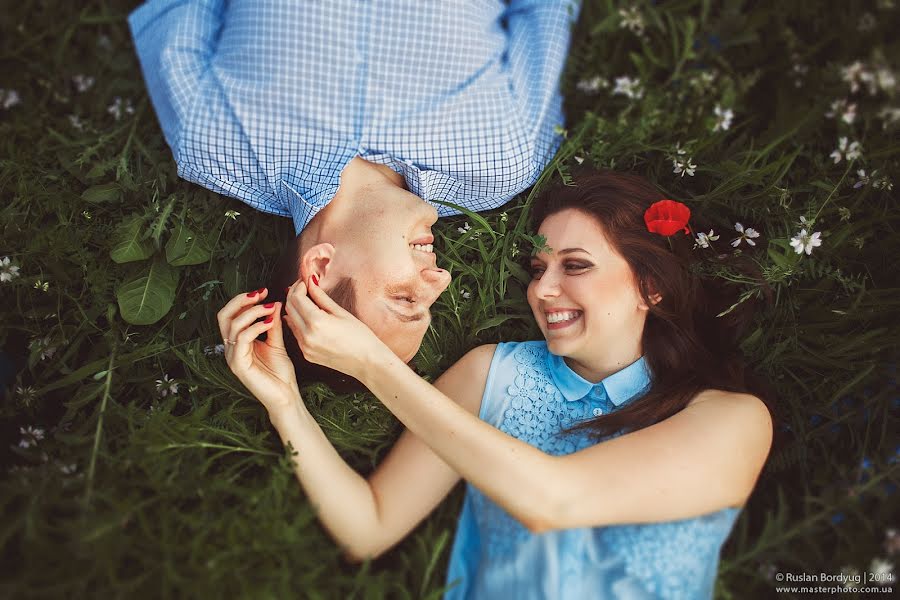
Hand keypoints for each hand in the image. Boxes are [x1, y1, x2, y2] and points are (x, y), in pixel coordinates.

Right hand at [217, 288, 300, 414]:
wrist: (285, 396)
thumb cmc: (280, 373)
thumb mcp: (276, 342)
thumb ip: (272, 324)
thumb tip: (274, 303)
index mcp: (237, 342)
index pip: (230, 314)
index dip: (244, 300)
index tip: (264, 291)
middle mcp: (230, 347)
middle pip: (224, 315)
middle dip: (241, 301)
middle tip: (261, 294)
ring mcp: (232, 356)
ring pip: (233, 325)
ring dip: (253, 312)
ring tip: (271, 308)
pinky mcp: (238, 365)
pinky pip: (242, 339)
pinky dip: (256, 327)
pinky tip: (270, 323)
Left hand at [282, 278, 386, 380]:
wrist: (367, 363)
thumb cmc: (361, 338)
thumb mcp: (341, 313)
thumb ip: (321, 297)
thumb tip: (310, 282)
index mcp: (316, 322)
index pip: (296, 297)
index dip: (299, 285)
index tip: (306, 280)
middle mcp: (306, 336)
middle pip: (289, 308)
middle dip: (294, 294)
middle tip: (304, 287)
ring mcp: (305, 347)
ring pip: (290, 320)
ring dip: (295, 308)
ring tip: (307, 300)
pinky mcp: (306, 354)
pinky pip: (296, 333)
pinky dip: (298, 321)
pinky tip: (308, 316)